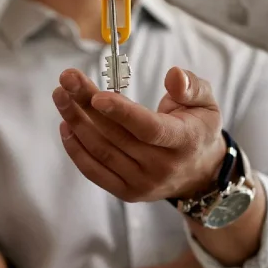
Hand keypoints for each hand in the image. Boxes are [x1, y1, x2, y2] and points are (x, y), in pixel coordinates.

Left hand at [52, 66, 224, 201]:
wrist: (200, 173)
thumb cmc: (198, 128)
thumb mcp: (207, 102)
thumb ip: (191, 86)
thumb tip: (173, 75)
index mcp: (184, 141)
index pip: (149, 129)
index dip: (122, 113)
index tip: (96, 96)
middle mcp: (162, 167)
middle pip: (116, 136)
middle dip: (86, 105)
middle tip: (67, 78)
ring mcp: (143, 183)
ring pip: (101, 151)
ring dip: (76, 122)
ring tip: (60, 95)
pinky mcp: (127, 192)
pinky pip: (95, 171)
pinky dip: (76, 149)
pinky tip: (65, 125)